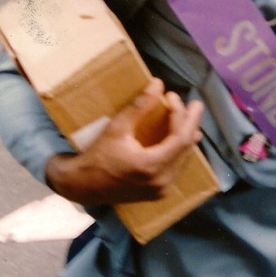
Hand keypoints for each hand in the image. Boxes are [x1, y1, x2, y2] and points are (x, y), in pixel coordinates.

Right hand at [46, 78, 203, 205]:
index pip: (180, 138)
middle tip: (192, 104)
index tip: (174, 96)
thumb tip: (158, 83)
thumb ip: (139, 106)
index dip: (182, 115)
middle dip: (190, 123)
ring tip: (187, 116)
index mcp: (152, 166)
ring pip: (183, 158)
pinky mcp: (158, 193)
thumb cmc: (98, 156)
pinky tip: (179, 137)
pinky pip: (176, 167)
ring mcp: (161, 190)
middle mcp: (162, 182)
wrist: (83, 186)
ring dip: (186, 136)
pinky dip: (179, 149)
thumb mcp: (117, 128)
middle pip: (186, 148)